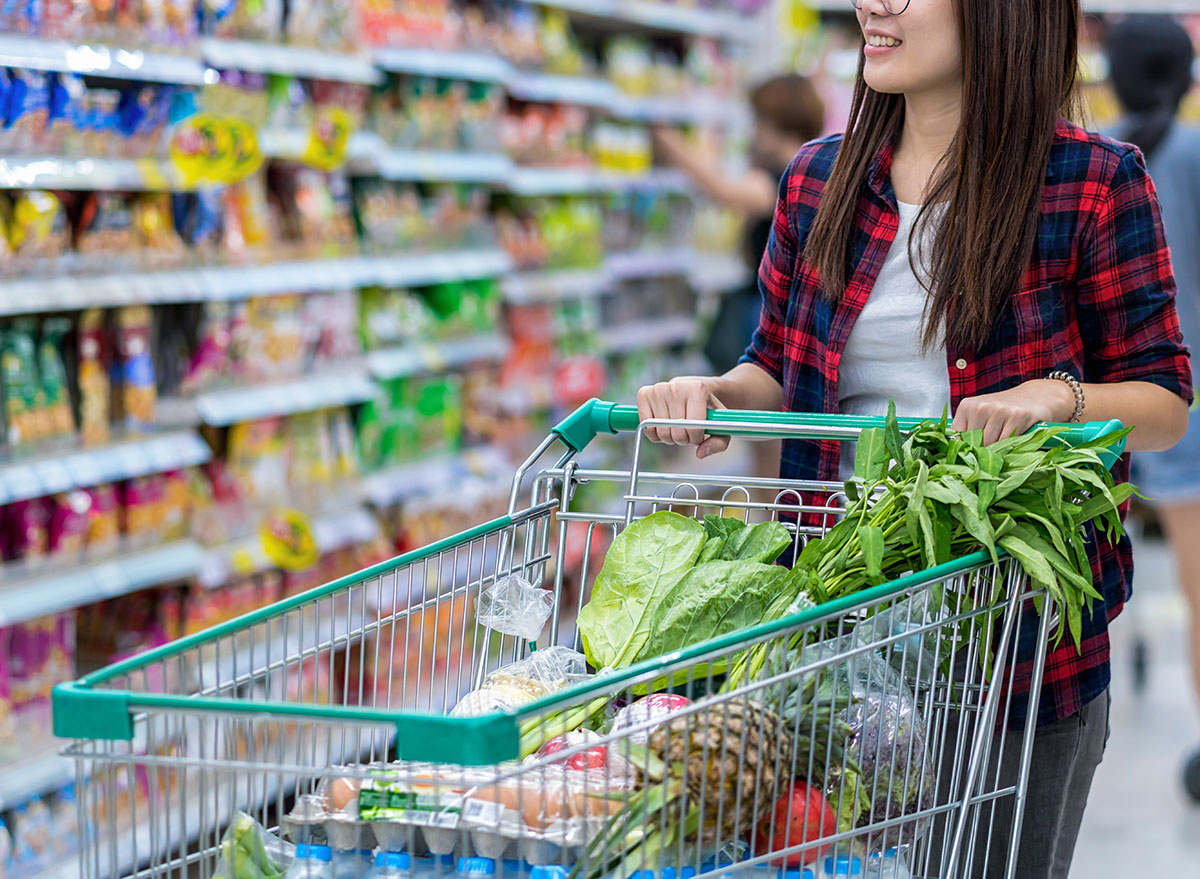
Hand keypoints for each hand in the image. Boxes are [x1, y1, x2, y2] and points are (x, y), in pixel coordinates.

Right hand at [636, 377, 729, 457]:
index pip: (693, 428)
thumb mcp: (720, 425)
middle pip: (676, 432)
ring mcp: (658, 389)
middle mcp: (676, 386)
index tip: (699, 435)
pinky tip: (663, 426)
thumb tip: (700, 453)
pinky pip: (646, 427)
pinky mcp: (644, 394)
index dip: (696, 439)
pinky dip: (654, 433)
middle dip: (683, 439)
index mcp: (698, 389)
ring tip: (676, 428)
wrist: (693, 390)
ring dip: (669, 437)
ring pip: (661, 432)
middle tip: (687, 432)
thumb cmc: (708, 409)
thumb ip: (718, 443)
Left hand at [952, 380, 1076, 444]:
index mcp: (967, 406)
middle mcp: (981, 406)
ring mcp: (999, 409)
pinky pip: (1007, 441)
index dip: (964, 449)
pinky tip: (1014, 438)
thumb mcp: (981, 416)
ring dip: (997, 449)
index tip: (971, 455)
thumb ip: (968, 432)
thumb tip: (959, 456)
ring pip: (990, 444)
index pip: (956, 436)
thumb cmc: (1004, 411)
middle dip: (982, 450)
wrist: (1035, 396)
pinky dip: (1010, 445)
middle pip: (973, 443)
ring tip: (1003, 441)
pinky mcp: (1017, 415)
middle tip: (992, 449)